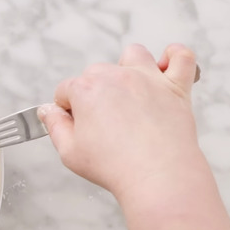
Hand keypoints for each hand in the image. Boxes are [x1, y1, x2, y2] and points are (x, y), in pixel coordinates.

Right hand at [38, 43, 201, 202]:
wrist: (156, 175)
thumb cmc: (114, 165)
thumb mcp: (68, 151)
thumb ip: (54, 126)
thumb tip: (48, 111)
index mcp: (87, 89)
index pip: (66, 90)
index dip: (66, 108)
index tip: (74, 124)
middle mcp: (117, 76)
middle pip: (96, 73)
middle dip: (92, 92)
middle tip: (99, 122)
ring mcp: (148, 78)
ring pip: (133, 55)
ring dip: (126, 67)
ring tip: (127, 91)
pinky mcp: (176, 86)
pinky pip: (181, 57)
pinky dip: (174, 57)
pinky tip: (165, 67)